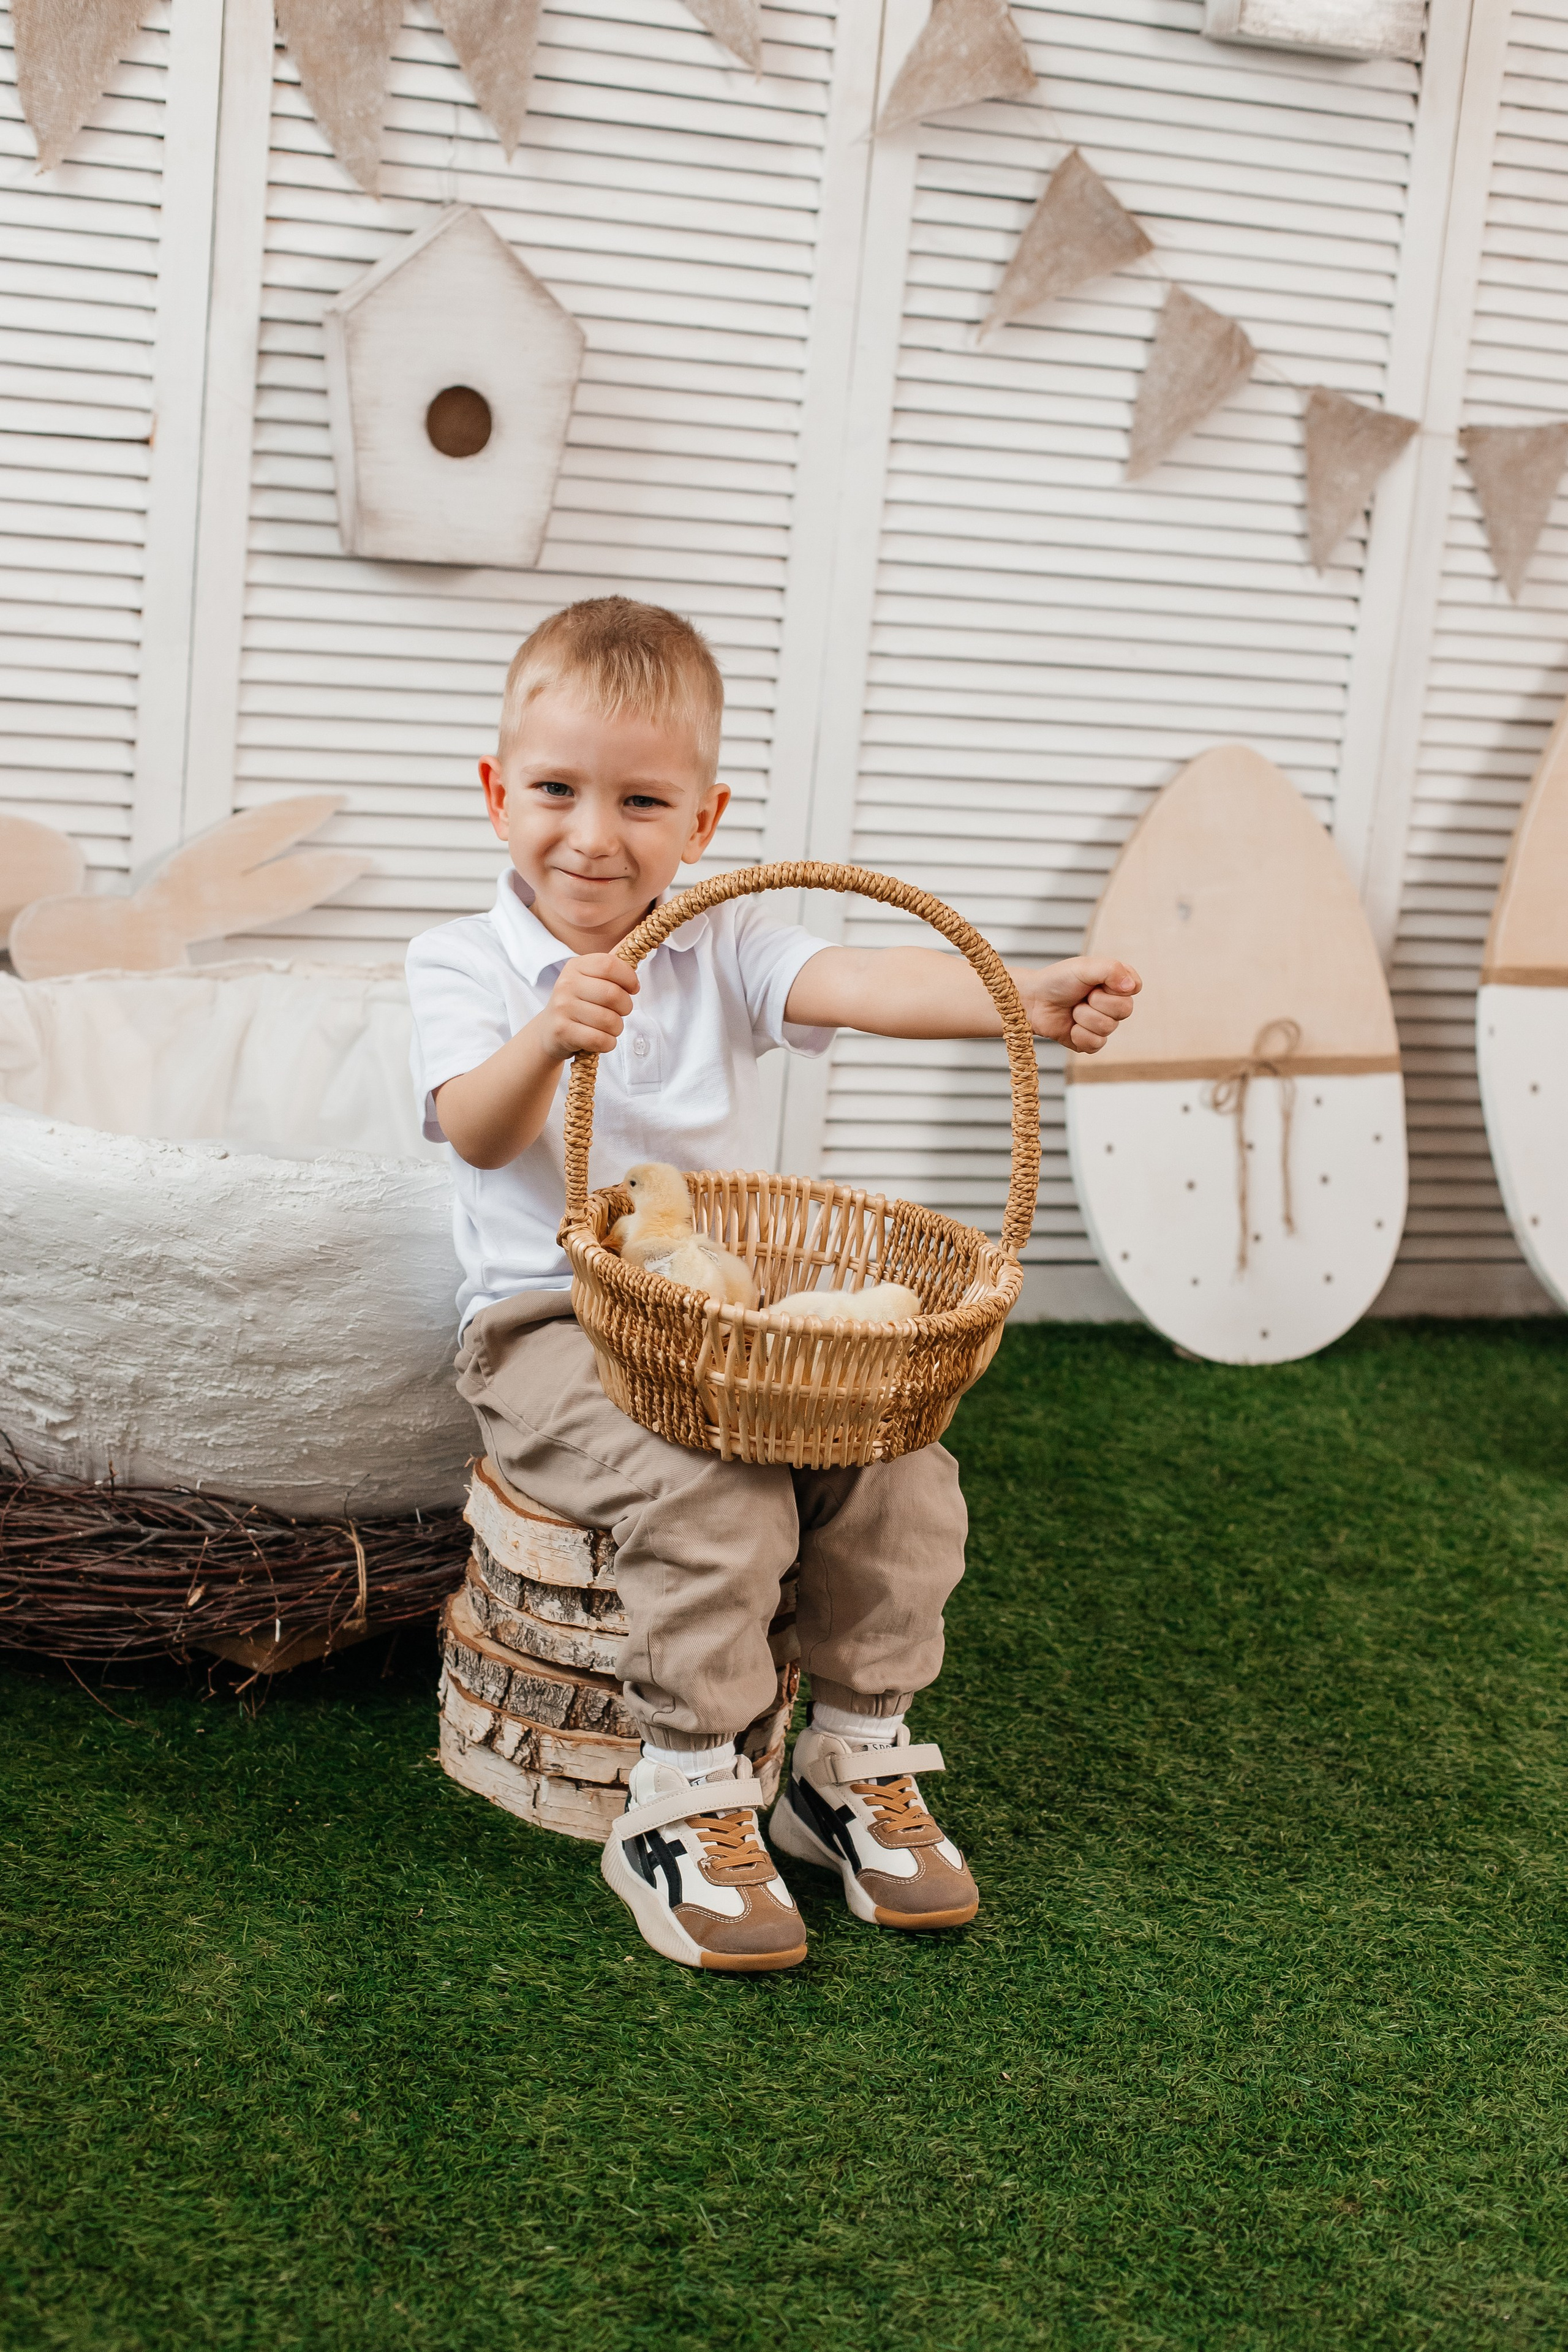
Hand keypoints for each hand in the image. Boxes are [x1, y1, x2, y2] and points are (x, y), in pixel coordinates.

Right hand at [539, 953, 638, 1059]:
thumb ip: (612, 963)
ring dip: (617, 1028)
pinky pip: (600, 1040)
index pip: (610, 965)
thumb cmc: (579, 1003)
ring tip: (609, 1027)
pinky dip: (608, 1043)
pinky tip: (602, 1039)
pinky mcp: (562, 1031)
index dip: (629, 978)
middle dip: (626, 1007)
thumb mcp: (591, 979)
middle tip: (621, 1012)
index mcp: (576, 966)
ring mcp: (562, 1007)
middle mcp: (566, 984)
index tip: (633, 988)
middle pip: (613, 995)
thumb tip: (636, 936)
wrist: (549, 1030)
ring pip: (609, 1020)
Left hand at [1015, 956, 1140, 1053]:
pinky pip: (1097, 1044)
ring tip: (1073, 1010)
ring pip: (1108, 1027)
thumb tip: (1132, 987)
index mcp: (1115, 983)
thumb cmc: (1057, 980)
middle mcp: (1113, 1004)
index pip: (1135, 987)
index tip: (1097, 982)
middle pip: (1125, 1010)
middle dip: (1097, 1002)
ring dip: (1084, 1017)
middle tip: (1081, 996)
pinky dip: (1080, 1034)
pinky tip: (1071, 1027)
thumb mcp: (1084, 967)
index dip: (1117, 987)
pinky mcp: (1091, 1042)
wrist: (1033, 1001)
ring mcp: (1103, 1024)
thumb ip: (1111, 970)